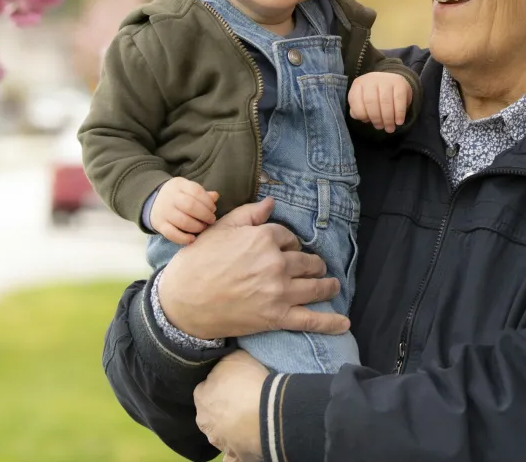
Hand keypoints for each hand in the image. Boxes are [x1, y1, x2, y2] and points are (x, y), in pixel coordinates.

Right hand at [150, 177, 218, 244]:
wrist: (153, 201)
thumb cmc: (178, 195)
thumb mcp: (188, 189)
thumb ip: (202, 193)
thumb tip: (215, 196)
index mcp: (179, 185)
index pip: (196, 191)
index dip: (208, 202)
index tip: (213, 209)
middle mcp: (170, 197)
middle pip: (190, 206)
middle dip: (204, 215)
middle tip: (211, 220)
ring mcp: (163, 211)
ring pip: (182, 221)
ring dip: (197, 226)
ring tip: (203, 227)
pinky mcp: (159, 224)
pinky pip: (171, 234)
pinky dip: (183, 238)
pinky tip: (192, 238)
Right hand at [157, 197, 350, 339]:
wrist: (181, 303)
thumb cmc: (198, 262)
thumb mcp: (221, 228)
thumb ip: (250, 214)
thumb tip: (272, 202)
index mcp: (264, 238)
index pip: (290, 238)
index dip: (289, 244)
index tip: (287, 249)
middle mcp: (276, 263)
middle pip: (307, 261)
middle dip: (313, 264)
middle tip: (315, 268)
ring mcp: (279, 292)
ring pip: (315, 287)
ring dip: (327, 286)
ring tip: (332, 285)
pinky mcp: (276, 317)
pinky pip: (310, 320)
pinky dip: (330, 322)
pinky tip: (344, 324)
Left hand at [195, 350, 266, 461]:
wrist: (265, 413)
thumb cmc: (248, 382)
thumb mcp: (235, 357)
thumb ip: (224, 363)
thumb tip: (221, 366)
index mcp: (201, 396)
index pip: (205, 388)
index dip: (218, 384)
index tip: (232, 382)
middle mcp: (204, 421)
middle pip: (210, 411)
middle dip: (221, 406)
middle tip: (240, 398)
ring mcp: (218, 440)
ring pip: (220, 431)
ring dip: (229, 426)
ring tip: (249, 417)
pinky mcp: (233, 454)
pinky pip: (231, 455)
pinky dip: (234, 452)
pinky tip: (244, 441)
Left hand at [348, 71, 412, 132]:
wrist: (393, 81)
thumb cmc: (375, 95)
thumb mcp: (363, 99)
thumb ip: (358, 109)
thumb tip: (361, 118)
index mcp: (359, 84)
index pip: (355, 100)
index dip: (361, 114)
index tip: (367, 121)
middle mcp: (371, 79)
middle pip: (371, 101)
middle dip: (376, 118)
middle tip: (380, 127)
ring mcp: (386, 79)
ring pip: (385, 101)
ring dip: (388, 118)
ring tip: (390, 128)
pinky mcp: (399, 82)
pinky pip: (399, 99)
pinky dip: (399, 113)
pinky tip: (399, 121)